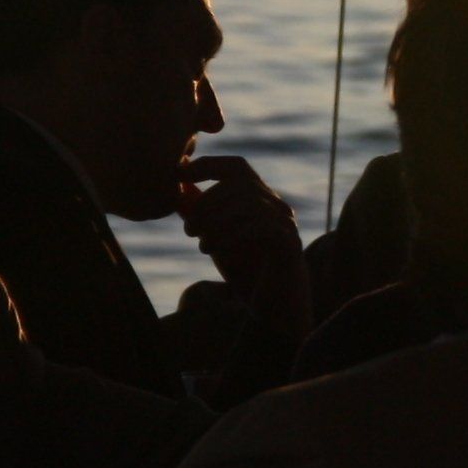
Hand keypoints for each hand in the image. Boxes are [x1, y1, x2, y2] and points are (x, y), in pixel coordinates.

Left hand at [175, 154, 314, 342]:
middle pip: (240, 182)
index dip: (207, 165)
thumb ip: (198, 212)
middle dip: (207, 202)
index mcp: (257, 199)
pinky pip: (258, 227)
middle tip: (189, 229)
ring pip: (249, 202)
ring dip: (216, 221)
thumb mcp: (213, 236)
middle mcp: (275, 205)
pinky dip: (229, 236)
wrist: (273, 303)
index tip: (179, 174)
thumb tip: (178, 186)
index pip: (236, 166)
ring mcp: (285, 222)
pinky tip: (213, 250)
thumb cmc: (243, 266)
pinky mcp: (289, 242)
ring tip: (201, 244)